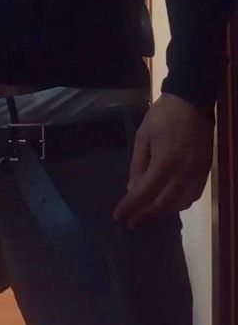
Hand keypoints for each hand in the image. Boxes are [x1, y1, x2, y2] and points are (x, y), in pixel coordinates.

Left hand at [112, 93, 214, 228]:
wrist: (192, 101)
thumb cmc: (163, 116)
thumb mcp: (143, 136)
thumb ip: (138, 164)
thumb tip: (132, 189)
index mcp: (165, 162)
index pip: (145, 192)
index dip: (131, 206)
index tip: (118, 216)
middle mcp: (183, 173)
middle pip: (162, 203)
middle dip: (145, 214)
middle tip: (131, 223)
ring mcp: (197, 173)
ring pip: (180, 203)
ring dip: (162, 212)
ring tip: (147, 215)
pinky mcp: (205, 171)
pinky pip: (193, 195)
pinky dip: (180, 203)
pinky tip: (170, 204)